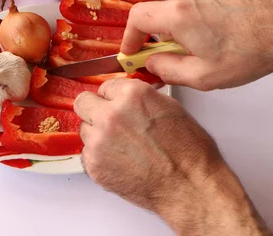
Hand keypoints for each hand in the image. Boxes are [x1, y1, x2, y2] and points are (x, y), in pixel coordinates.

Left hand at [74, 78, 270, 234]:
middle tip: (109, 121)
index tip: (116, 104)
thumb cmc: (188, 151)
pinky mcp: (94, 165)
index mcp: (131, 95)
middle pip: (83, 103)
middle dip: (95, 109)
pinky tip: (121, 161)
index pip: (105, 86)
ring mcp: (99, 141)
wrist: (189, 186)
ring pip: (84, 129)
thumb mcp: (169, 107)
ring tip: (122, 146)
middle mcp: (111, 115)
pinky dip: (99, 157)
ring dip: (97, 134)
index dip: (113, 97)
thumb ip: (140, 97)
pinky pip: (87, 153)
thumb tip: (127, 97)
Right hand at [121, 0, 272, 89]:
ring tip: (210, 47)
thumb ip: (167, 71)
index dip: (130, 37)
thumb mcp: (203, 76)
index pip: (137, 19)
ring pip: (179, 9)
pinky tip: (221, 34)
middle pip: (160, 16)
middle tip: (180, 59)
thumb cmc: (253, 50)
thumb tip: (152, 64)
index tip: (133, 51)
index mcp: (179, 14)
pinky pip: (196, 1)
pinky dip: (199, 18)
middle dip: (165, 39)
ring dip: (185, 28)